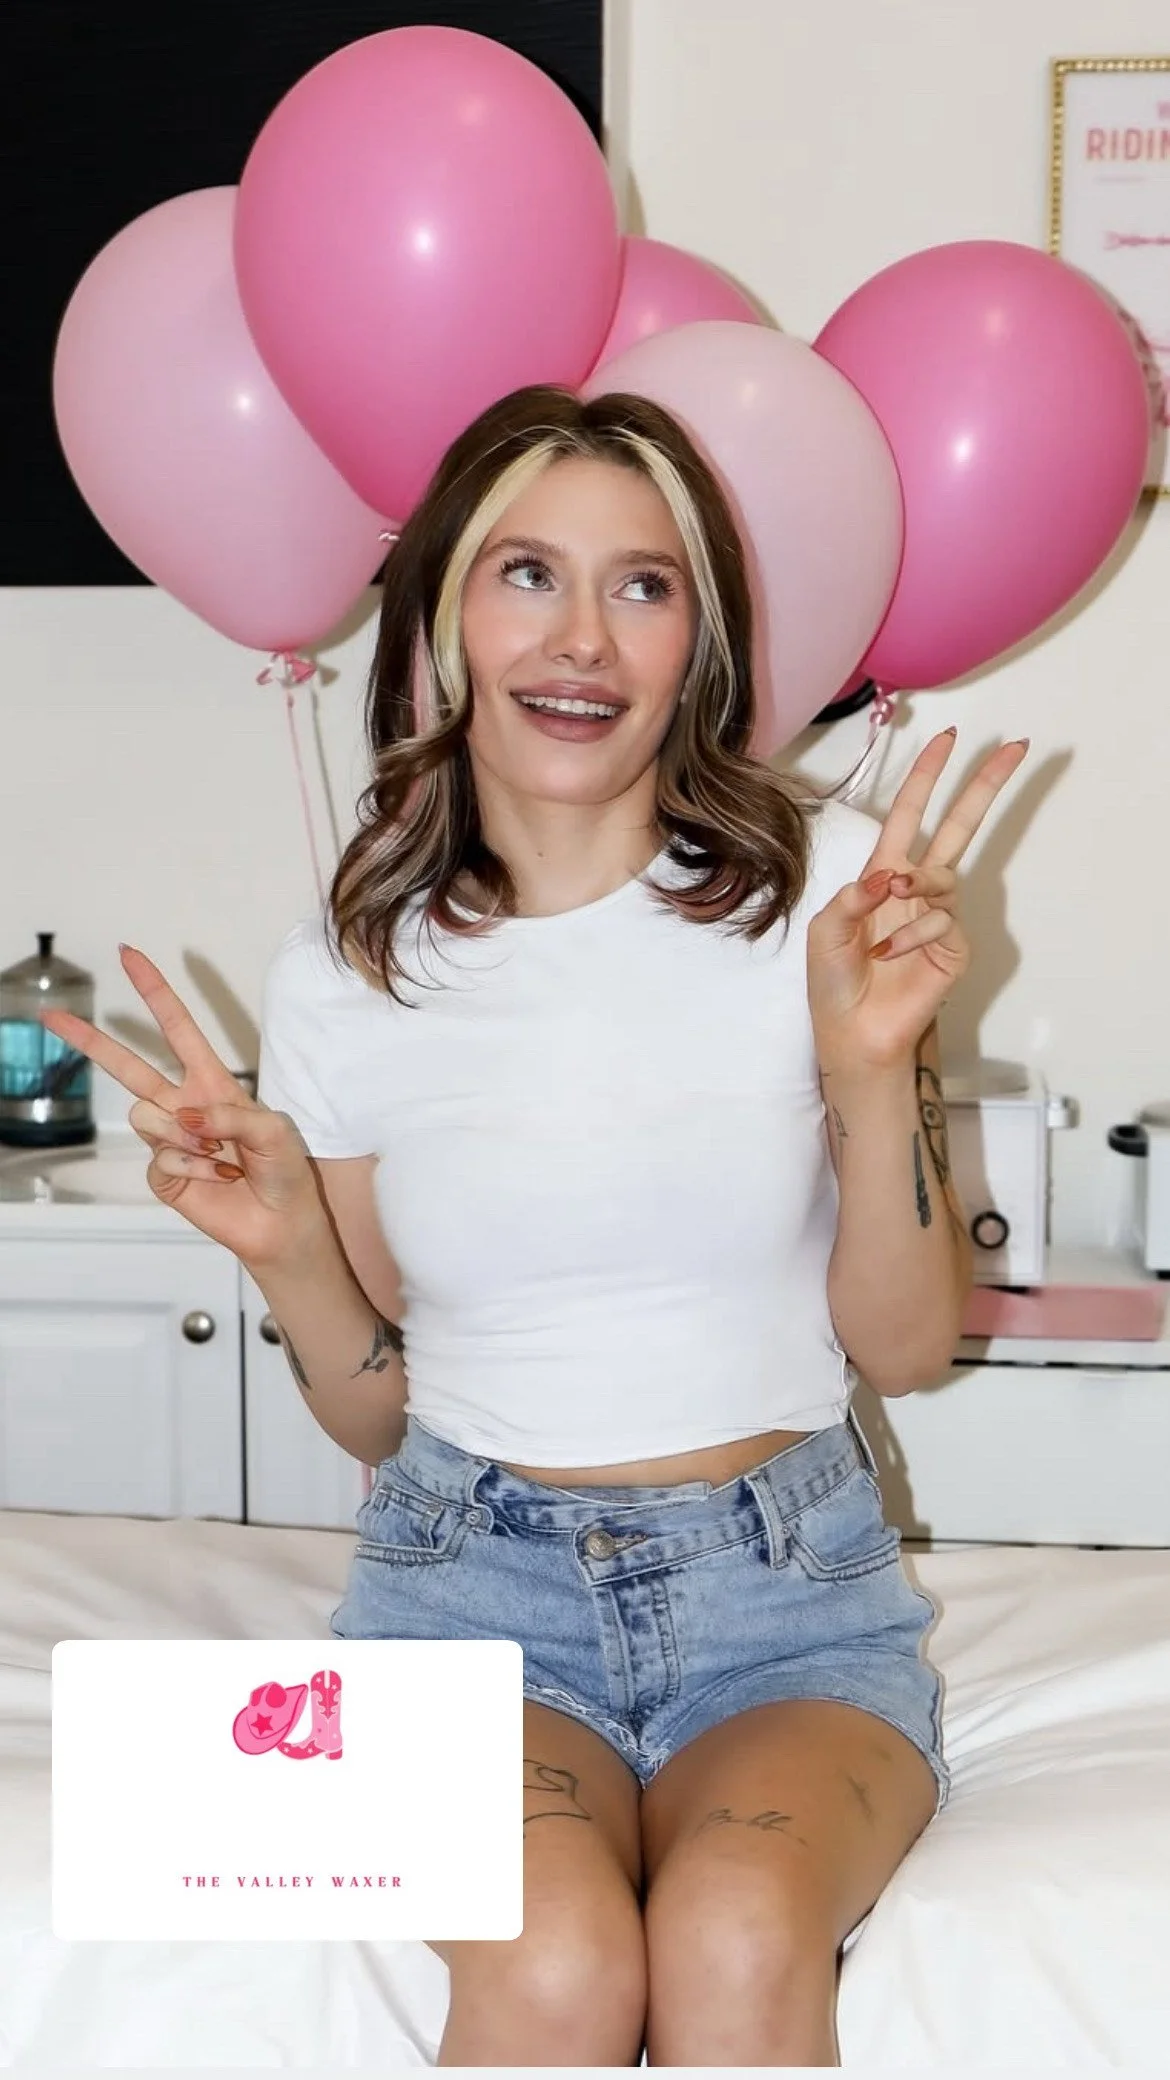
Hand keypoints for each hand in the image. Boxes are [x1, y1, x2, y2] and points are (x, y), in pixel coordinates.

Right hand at [38, 945, 325, 1268]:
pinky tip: (219, 1177)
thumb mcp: (274, 1130)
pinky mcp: (164, 1174)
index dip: (154, 991)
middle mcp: (184, 1105)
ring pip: (146, 1116)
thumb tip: (186, 1118)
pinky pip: (161, 1159)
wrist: (280, 1222)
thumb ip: (232, 1117)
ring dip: (186, 1136)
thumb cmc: (284, 1169)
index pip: (176, 1028)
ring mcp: (170, 1140)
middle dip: (90, 1041)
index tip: (129, 955)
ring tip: (222, 1156)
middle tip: (52, 1015)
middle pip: (127, 1066)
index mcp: (211, 1082)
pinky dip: (194, 1168)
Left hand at [806, 728, 1029, 1075]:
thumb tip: (888, 875)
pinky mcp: (953, 947)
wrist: (850, 1031)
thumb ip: (851, 896)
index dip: (927, 776)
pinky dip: (911, 935)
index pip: (911, 813)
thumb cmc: (834, 979)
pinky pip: (940, 923)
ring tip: (892, 900)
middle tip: (1014, 748)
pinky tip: (888, 953)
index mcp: (884, 872)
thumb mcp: (826, 929)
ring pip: (943, 876)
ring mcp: (938, 916)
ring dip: (917, 884)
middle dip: (984, 787)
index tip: (947, 738)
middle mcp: (916, 888)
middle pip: (960, 826)